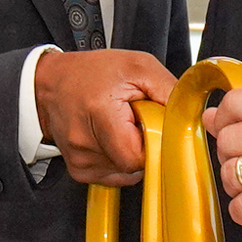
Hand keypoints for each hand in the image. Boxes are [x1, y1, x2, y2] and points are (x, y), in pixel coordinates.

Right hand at [36, 48, 173, 185]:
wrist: (50, 84)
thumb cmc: (92, 72)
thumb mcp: (137, 66)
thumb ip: (168, 90)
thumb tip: (191, 115)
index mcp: (100, 112)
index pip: (139, 155)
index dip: (154, 143)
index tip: (153, 127)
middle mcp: (84, 141)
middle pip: (134, 166)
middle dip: (144, 146)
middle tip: (136, 122)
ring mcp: (80, 160)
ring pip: (126, 172)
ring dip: (130, 152)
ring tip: (119, 127)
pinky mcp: (79, 171)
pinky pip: (113, 175)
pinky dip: (118, 159)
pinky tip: (110, 139)